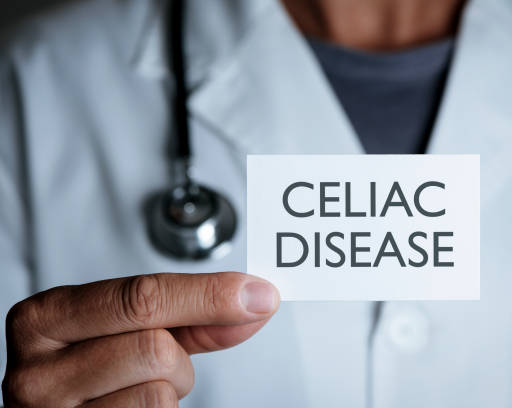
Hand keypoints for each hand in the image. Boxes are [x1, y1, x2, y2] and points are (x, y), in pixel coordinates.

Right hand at [1, 272, 278, 406]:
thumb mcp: (131, 327)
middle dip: (178, 353)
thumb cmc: (94, 362)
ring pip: (159, 393)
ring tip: (138, 385)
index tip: (255, 294)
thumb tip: (254, 301)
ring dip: (170, 389)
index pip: (141, 298)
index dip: (208, 295)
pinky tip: (131, 405)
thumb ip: (192, 314)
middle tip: (167, 357)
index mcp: (46, 318)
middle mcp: (37, 371)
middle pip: (154, 347)